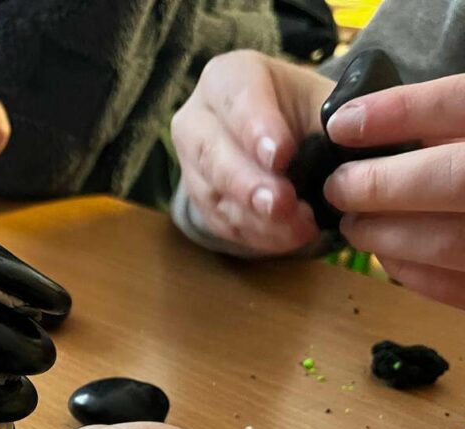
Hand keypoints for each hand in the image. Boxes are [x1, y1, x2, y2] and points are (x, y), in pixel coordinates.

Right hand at [171, 50, 334, 254]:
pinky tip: (288, 238)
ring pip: (213, 193)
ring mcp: (191, 164)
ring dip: (256, 217)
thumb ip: (334, 121)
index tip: (281, 156)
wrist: (283, 136)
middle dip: (249, 183)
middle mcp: (197, 118)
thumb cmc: (304, 113)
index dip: (257, 129)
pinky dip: (256, 234)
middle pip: (212, 152)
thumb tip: (352, 143)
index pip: (237, 100)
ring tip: (298, 230)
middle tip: (281, 204)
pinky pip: (220, 221)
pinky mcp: (199, 201)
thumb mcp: (324, 102)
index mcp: (227, 77)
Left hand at [324, 75, 464, 309]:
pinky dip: (414, 270)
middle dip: (380, 184)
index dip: (401, 112)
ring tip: (353, 223)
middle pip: (454, 180)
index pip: (464, 103)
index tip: (343, 124)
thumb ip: (457, 123)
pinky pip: (459, 287)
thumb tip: (387, 132)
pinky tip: (388, 254)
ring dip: (386, 234)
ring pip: (449, 242)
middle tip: (338, 187)